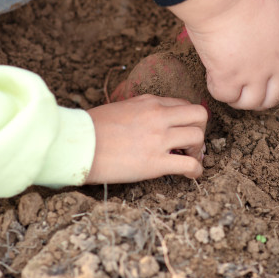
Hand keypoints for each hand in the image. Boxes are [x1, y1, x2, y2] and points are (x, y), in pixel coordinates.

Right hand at [84, 94, 206, 183]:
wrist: (78, 145)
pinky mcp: (155, 163)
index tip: (182, 132)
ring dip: (198, 150)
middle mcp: (158, 116)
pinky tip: (191, 175)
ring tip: (188, 158)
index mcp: (149, 102)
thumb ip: (141, 111)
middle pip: (200, 115)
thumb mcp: (121, 108)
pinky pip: (190, 165)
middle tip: (190, 144)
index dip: (187, 120)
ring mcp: (158, 139)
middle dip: (200, 130)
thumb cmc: (92, 128)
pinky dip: (196, 171)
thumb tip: (151, 121)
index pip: (183, 104)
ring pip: (198, 137)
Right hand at [168, 0, 278, 109]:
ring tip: (227, 87)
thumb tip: (262, 31)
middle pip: (274, 97)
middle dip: (260, 100)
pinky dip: (217, 90)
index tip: (271, 90)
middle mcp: (275, 64)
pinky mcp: (229, 76)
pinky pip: (224, 95)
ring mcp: (253, 73)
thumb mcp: (272, 9)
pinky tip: (211, 77)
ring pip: (250, 103)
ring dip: (239, 99)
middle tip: (245, 93)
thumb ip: (273, 27)